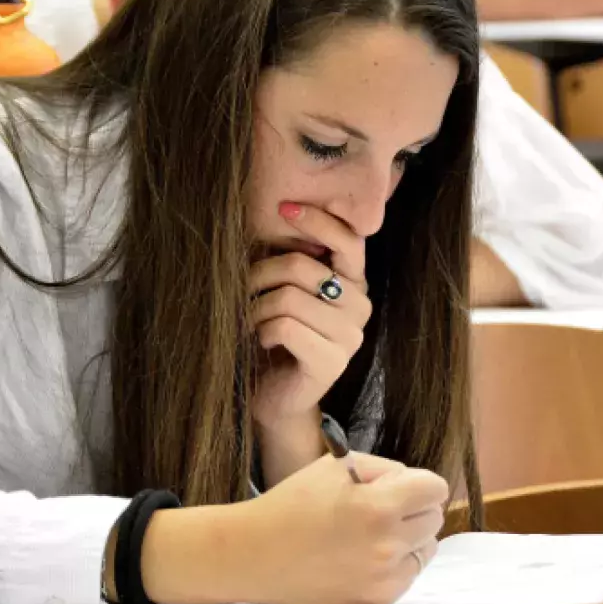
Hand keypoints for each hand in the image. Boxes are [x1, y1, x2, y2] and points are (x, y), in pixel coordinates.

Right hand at [247, 453, 447, 603]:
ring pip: (426, 548)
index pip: (435, 489)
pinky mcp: (377, 601)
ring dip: (409, 537)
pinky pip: (408, 575)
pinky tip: (363, 555)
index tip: (399, 487)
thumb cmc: (292, 504)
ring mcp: (384, 578)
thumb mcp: (336, 466)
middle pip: (434, 518)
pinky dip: (395, 564)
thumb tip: (412, 482)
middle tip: (378, 508)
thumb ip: (384, 469)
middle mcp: (388, 545)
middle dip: (413, 508)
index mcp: (379, 507)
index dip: (418, 482)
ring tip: (370, 534)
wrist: (255, 554)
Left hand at [250, 203, 372, 429]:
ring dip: (256, 309)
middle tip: (243, 292)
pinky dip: (263, 331)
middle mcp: (359, 307)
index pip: (349, 239)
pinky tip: (263, 341)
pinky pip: (285, 327)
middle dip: (259, 275)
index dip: (317, 220)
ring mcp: (350, 337)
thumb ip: (290, 259)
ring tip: (250, 321)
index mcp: (352, 283)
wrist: (274, 395)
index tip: (284, 208)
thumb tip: (279, 211)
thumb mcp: (283, 290)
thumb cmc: (274, 335)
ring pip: (288, 298)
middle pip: (301, 266)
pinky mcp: (332, 362)